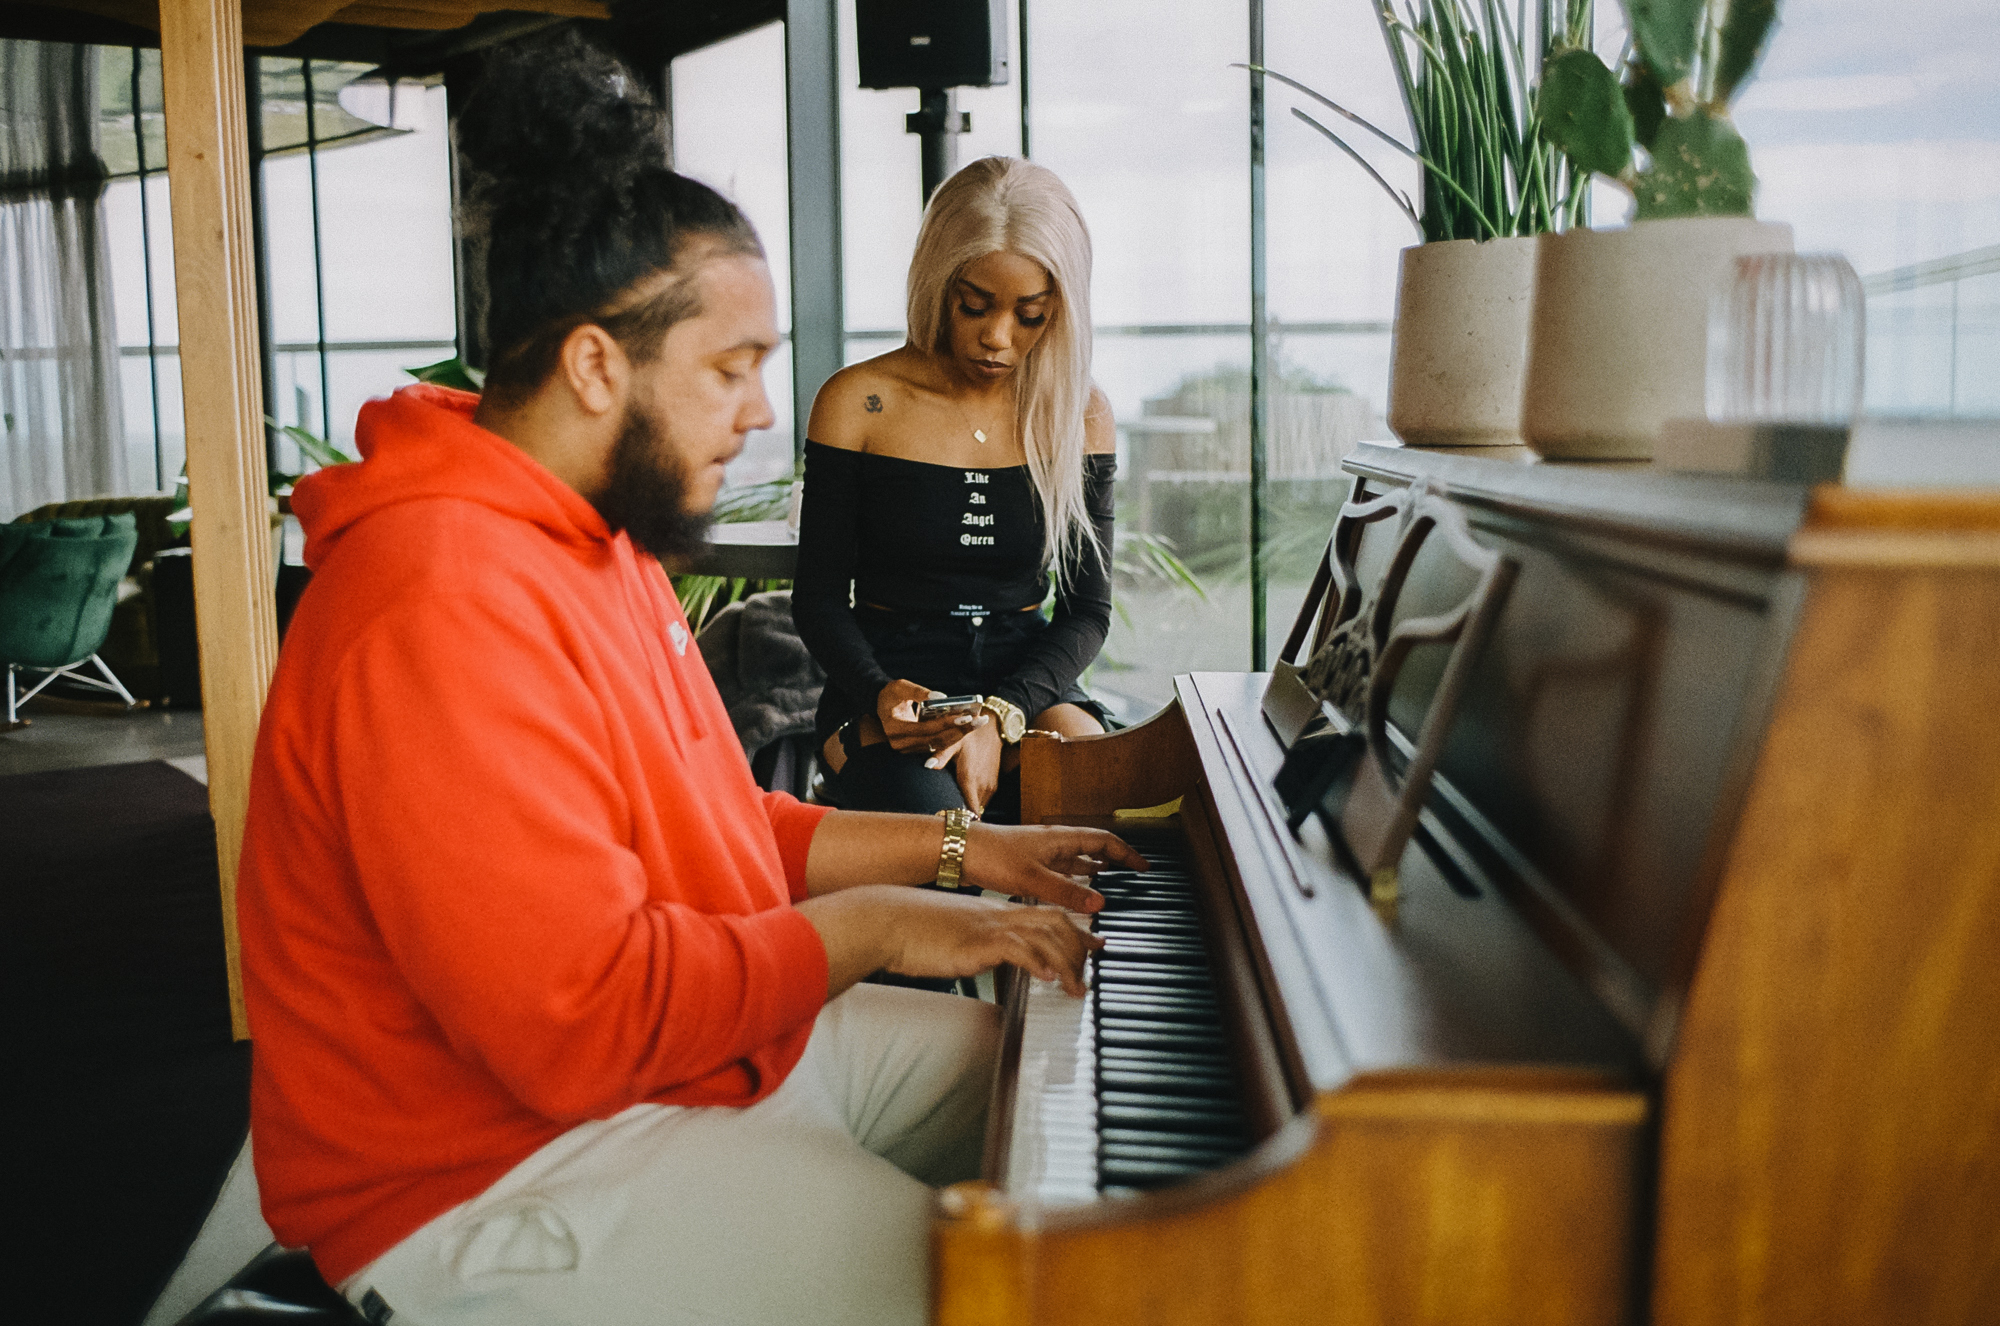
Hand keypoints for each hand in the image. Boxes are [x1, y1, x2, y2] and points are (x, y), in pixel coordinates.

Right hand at [798, 885, 1103, 996]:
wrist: (882, 920)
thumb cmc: (908, 930)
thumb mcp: (949, 937)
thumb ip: (972, 944)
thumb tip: (981, 959)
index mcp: (992, 913)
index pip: (1043, 914)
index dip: (1072, 928)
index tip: (1091, 942)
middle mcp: (996, 916)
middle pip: (1053, 921)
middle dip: (1080, 944)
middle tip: (1096, 963)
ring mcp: (988, 927)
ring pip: (1044, 936)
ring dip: (1067, 963)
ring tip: (1078, 987)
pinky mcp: (976, 942)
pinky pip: (1018, 949)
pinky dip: (1039, 963)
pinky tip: (1049, 978)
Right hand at [876, 678, 983, 754]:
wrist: (883, 707)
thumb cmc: (891, 694)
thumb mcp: (900, 687)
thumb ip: (917, 691)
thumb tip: (941, 698)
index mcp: (894, 727)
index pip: (924, 729)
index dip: (945, 724)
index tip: (964, 716)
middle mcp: (900, 743)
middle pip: (935, 740)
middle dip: (959, 731)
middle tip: (979, 720)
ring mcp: (908, 749)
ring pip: (939, 745)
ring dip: (960, 734)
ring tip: (978, 722)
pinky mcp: (916, 749)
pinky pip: (938, 745)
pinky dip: (954, 736)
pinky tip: (969, 727)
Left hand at [931, 718, 1001, 814]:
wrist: (992, 730)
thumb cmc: (970, 737)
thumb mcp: (954, 742)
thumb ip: (942, 756)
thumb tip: (928, 765)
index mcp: (970, 780)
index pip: (969, 812)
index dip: (959, 821)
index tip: (947, 824)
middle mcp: (983, 787)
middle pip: (972, 814)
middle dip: (960, 818)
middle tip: (944, 820)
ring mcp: (990, 787)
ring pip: (979, 809)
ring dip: (968, 812)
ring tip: (952, 813)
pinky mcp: (993, 785)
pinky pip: (983, 802)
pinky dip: (974, 804)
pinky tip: (963, 801)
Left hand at [961, 822, 1149, 912]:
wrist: (958, 851)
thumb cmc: (991, 856)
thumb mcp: (1033, 878)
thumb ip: (1067, 892)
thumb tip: (1099, 902)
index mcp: (1060, 838)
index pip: (1104, 840)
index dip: (1126, 853)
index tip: (1143, 867)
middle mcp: (1053, 842)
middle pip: (1093, 848)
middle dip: (1114, 861)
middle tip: (1130, 876)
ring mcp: (1040, 852)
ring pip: (1076, 859)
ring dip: (1094, 870)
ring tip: (1109, 883)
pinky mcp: (1027, 863)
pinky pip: (1060, 870)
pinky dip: (1072, 879)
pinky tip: (1072, 890)